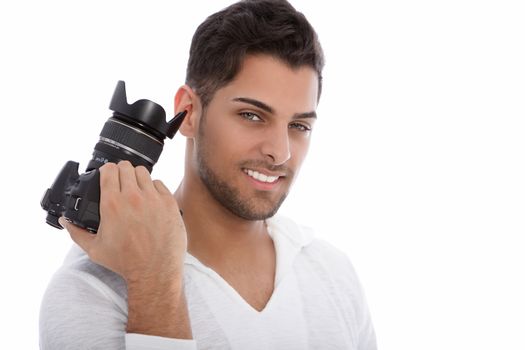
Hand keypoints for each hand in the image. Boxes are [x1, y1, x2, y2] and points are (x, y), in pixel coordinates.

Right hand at [60, 160, 186, 283]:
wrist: (155, 271)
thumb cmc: (126, 262)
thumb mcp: (94, 249)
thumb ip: (76, 232)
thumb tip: (64, 221)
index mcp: (112, 204)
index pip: (108, 170)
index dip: (106, 170)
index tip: (106, 176)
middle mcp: (133, 197)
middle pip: (126, 167)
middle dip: (121, 172)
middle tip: (121, 181)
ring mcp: (153, 199)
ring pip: (143, 172)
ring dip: (137, 177)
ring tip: (136, 188)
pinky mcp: (169, 203)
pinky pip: (160, 184)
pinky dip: (154, 188)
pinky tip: (151, 198)